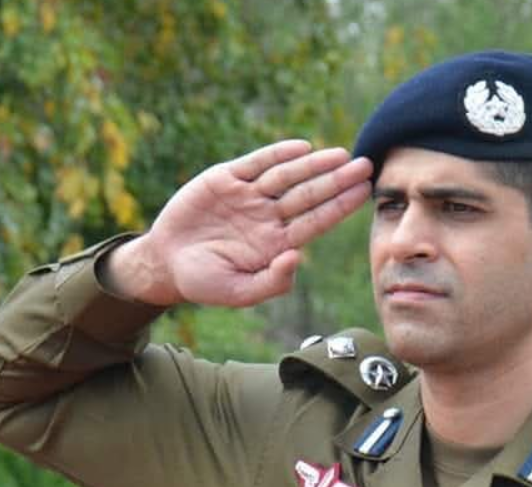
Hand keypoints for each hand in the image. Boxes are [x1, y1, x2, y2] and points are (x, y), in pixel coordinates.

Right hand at [105, 140, 372, 306]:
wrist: (166, 263)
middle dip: (336, 181)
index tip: (363, 192)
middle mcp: (269, 217)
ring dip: (314, 165)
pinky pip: (256, 163)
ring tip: (340, 155)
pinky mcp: (226, 179)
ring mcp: (249, 196)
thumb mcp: (240, 292)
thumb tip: (297, 257)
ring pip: (287, 176)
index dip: (340, 206)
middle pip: (309, 195)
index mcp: (277, 243)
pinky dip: (277, 155)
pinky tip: (301, 149)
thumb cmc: (206, 283)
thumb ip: (272, 281)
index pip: (317, 222)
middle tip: (365, 166)